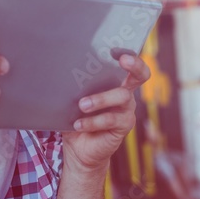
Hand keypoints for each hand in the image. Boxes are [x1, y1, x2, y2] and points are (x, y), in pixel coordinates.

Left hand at [62, 53, 151, 173]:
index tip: (120, 50)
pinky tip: (78, 124)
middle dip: (134, 65)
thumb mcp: (73, 100)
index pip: (129, 64)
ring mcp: (126, 110)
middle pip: (140, 75)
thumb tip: (58, 69)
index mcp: (114, 83)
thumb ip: (74, 87)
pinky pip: (111, 120)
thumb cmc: (75, 118)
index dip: (131, 55)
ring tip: (82, 105)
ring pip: (121, 96)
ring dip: (100, 99)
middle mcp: (125, 94)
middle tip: (122, 60)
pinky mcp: (123, 126)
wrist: (78, 148)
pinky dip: (92, 121)